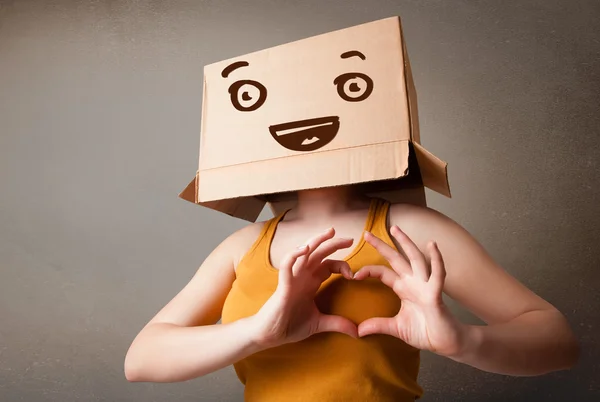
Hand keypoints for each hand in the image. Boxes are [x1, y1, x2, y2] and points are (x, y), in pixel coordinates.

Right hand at [252, 228, 357, 348]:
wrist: (269, 335)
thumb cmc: (289, 325)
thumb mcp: (319, 323)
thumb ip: (337, 323)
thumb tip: (357, 332)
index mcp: (311, 282)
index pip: (328, 265)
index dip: (342, 265)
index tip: (353, 276)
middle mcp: (302, 276)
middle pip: (319, 254)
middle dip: (334, 244)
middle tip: (350, 239)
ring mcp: (292, 278)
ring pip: (304, 253)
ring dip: (316, 241)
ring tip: (330, 232)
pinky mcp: (283, 285)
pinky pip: (286, 265)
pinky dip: (294, 255)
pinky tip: (304, 249)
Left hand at [353, 226, 466, 356]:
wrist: (445, 342)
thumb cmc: (425, 332)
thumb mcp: (396, 328)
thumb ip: (378, 325)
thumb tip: (358, 331)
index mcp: (403, 289)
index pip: (383, 273)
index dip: (369, 271)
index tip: (354, 274)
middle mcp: (413, 282)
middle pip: (395, 259)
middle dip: (382, 246)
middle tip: (366, 233)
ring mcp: (425, 286)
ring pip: (415, 259)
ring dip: (406, 243)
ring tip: (396, 229)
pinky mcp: (436, 294)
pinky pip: (437, 274)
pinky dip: (436, 260)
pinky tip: (432, 245)